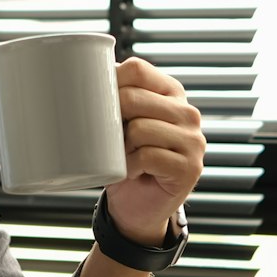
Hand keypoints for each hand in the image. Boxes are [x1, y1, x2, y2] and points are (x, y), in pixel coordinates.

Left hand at [103, 57, 204, 246]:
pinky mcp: (189, 167)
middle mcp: (188, 113)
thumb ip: (115, 96)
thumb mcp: (121, 121)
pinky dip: (130, 167)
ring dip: (121, 148)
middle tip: (112, 140)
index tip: (97, 101)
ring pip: (139, 128)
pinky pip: (147, 156)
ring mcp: (193, 141)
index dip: (110, 82)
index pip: (137, 69)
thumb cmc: (125, 159)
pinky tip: (131, 172)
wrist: (138, 207)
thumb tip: (83, 70)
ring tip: (125, 157)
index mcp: (171, 93)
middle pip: (133, 97)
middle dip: (111, 120)